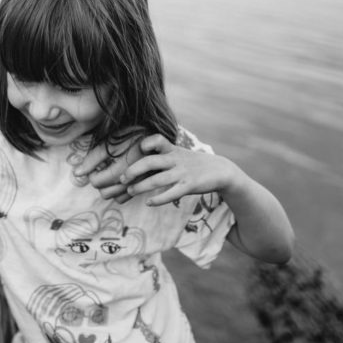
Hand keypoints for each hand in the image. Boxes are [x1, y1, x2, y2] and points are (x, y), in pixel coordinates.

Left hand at [71, 137, 146, 203]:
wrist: (154, 137)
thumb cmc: (131, 137)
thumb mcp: (110, 143)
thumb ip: (92, 159)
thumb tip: (76, 174)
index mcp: (120, 170)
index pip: (96, 182)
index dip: (91, 173)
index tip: (96, 164)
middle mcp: (130, 181)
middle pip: (104, 192)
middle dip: (99, 181)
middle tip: (103, 167)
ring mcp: (137, 186)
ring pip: (114, 197)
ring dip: (108, 187)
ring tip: (111, 171)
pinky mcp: (142, 186)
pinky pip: (125, 198)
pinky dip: (118, 191)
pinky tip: (119, 177)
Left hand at [120, 134, 241, 206]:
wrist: (220, 170)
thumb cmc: (192, 163)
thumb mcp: (178, 154)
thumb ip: (161, 157)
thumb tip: (137, 166)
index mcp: (172, 149)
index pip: (157, 140)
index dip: (146, 143)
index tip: (137, 150)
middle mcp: (175, 159)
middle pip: (150, 162)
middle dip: (133, 170)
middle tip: (122, 179)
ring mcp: (182, 172)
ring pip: (158, 180)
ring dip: (141, 187)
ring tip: (130, 192)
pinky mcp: (190, 185)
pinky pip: (171, 193)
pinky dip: (159, 199)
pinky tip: (149, 203)